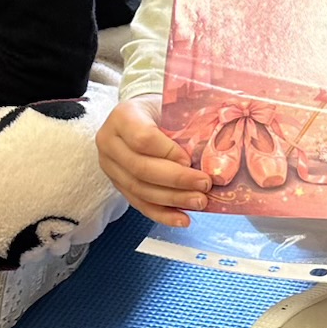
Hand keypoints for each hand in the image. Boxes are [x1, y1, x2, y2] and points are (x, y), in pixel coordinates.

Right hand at [97, 96, 211, 227]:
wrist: (140, 116)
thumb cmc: (160, 110)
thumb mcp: (170, 108)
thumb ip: (186, 125)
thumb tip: (217, 155)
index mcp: (122, 117)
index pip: (143, 139)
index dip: (168, 152)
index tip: (190, 160)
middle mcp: (109, 142)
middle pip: (141, 168)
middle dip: (176, 180)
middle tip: (204, 185)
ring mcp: (110, 166)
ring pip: (140, 189)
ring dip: (173, 200)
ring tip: (199, 202)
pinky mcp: (118, 184)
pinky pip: (139, 203)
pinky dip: (162, 214)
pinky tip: (183, 219)